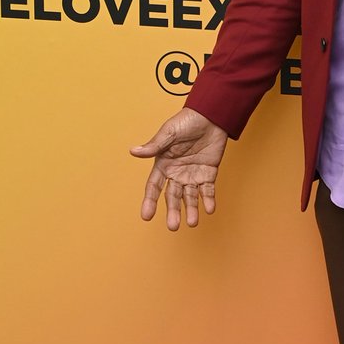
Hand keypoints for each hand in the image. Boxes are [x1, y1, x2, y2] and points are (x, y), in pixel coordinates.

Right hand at [130, 108, 228, 230]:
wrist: (210, 116)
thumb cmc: (186, 122)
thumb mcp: (168, 133)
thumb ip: (154, 146)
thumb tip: (133, 151)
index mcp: (163, 164)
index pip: (154, 187)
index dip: (150, 201)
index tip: (146, 216)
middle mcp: (177, 173)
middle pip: (173, 196)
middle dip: (173, 211)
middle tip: (173, 227)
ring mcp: (193, 175)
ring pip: (191, 197)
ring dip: (191, 210)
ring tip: (193, 222)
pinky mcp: (208, 173)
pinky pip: (208, 190)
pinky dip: (209, 200)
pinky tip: (209, 209)